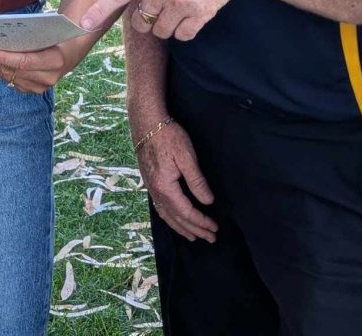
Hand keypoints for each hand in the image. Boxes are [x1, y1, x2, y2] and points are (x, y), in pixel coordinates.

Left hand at [0, 32, 97, 93]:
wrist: (71, 50)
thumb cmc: (62, 32)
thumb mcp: (60, 26)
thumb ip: (58, 24)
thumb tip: (57, 21)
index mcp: (55, 62)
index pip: (24, 61)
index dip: (4, 57)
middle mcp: (45, 79)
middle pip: (9, 70)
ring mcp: (36, 86)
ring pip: (3, 75)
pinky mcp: (26, 88)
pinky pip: (3, 77)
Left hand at [80, 0, 238, 40]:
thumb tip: (129, 5)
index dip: (98, 11)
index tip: (82, 25)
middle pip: (141, 23)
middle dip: (148, 19)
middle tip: (162, 5)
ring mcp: (180, 2)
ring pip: (162, 32)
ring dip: (168, 25)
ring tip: (180, 5)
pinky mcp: (200, 13)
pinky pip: (183, 36)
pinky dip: (186, 30)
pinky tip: (193, 13)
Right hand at [137, 119, 216, 242]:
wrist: (146, 122)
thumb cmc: (168, 136)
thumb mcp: (186, 156)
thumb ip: (197, 181)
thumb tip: (207, 201)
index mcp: (165, 187)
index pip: (186, 211)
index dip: (201, 222)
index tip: (215, 228)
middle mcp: (155, 191)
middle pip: (176, 217)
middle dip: (194, 229)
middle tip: (210, 238)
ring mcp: (150, 187)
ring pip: (165, 215)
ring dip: (180, 227)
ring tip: (193, 236)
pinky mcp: (149, 181)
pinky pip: (159, 207)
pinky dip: (169, 218)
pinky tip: (174, 219)